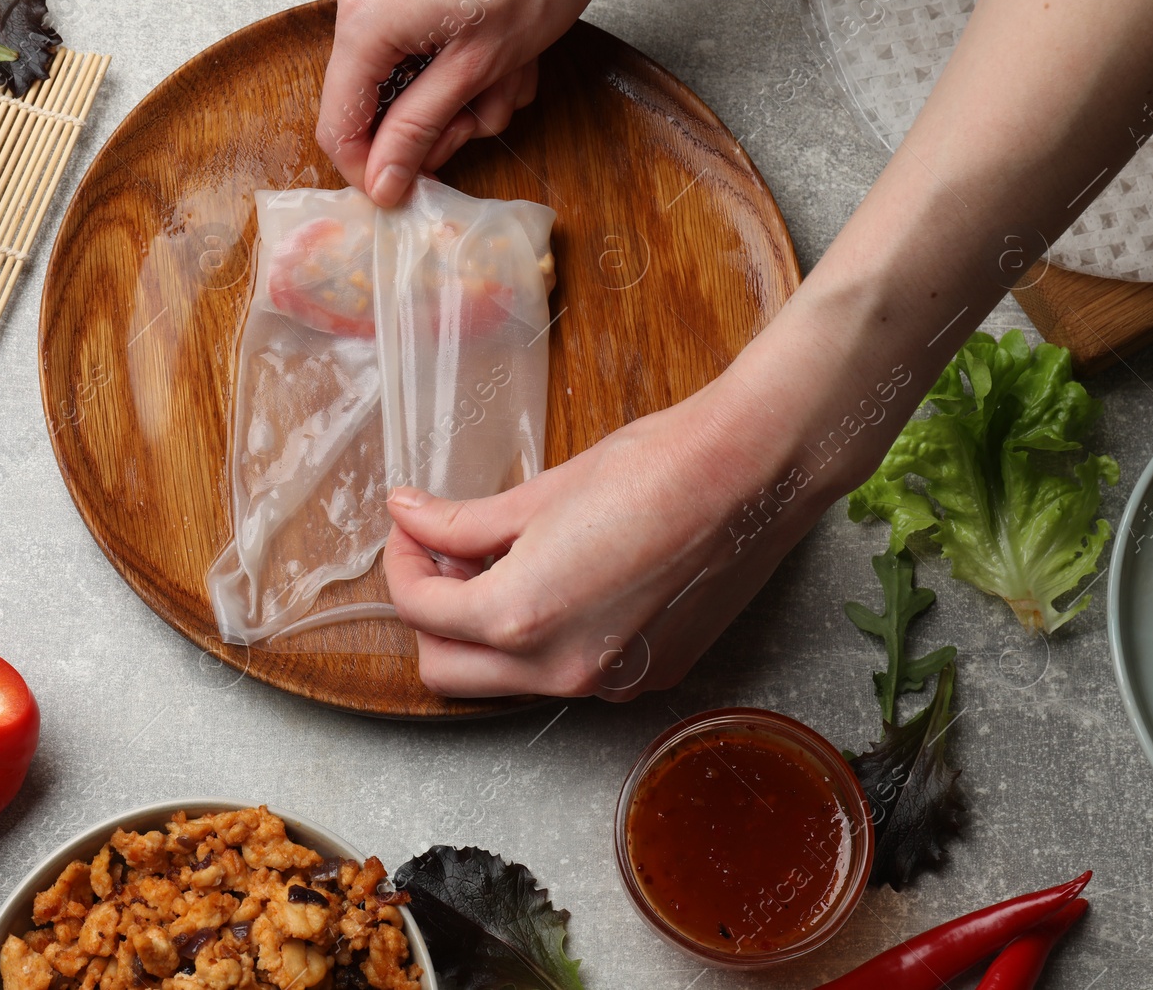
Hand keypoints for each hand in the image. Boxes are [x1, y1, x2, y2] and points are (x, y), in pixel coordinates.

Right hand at [317, 0, 628, 205]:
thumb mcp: (477, 69)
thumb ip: (420, 129)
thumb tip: (383, 181)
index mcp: (366, 19)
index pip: (338, 125)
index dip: (370, 170)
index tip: (406, 192)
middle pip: (375, 102)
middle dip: (437, 122)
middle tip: (484, 115)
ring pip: (405, 78)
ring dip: (462, 94)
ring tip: (510, 74)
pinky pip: (417, 45)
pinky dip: (459, 63)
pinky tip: (502, 52)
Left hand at [382, 376, 839, 700]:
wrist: (750, 475)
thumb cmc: (652, 468)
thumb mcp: (540, 492)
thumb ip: (460, 520)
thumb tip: (407, 513)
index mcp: (519, 617)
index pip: (421, 611)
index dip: (402, 563)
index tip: (411, 526)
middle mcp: (559, 669)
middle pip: (447, 671)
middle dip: (431, 613)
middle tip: (443, 552)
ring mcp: (607, 683)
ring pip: (505, 681)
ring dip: (483, 632)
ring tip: (503, 560)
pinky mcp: (645, 678)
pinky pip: (564, 673)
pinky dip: (542, 639)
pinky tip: (561, 580)